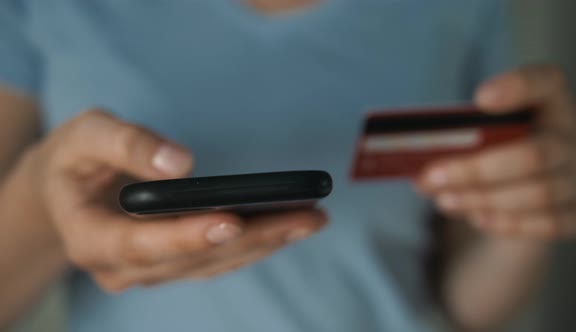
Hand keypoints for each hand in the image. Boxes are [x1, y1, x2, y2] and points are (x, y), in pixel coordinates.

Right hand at [27, 110, 326, 291]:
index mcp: (90, 239)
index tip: (232, 219)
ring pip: (214, 264)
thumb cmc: (76, 158)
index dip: (188, 235)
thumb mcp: (86, 134)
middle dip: (253, 237)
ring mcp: (151, 271)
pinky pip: (218, 260)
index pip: (143, 244)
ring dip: (265, 243)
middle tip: (305, 216)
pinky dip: (256, 244)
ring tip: (311, 218)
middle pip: (194, 258)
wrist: (66, 190)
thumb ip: (125, 144)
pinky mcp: (174, 264)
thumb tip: (179, 163)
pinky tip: (288, 227)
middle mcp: (122, 268)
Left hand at [418, 65, 575, 240]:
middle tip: (430, 176)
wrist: (541, 187)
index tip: (480, 98)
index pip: (546, 83)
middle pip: (534, 154)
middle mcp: (575, 139)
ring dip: (482, 198)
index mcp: (552, 104)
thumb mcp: (489, 132)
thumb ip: (465, 137)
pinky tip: (476, 216)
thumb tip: (421, 165)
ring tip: (443, 200)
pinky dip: (507, 222)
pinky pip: (547, 224)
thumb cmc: (502, 150)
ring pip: (538, 194)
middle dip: (475, 170)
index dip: (518, 88)